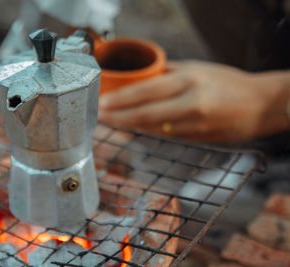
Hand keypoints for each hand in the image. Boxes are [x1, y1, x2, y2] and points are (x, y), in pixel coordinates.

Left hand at [98, 60, 289, 142]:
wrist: (262, 105)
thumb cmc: (229, 83)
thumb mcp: (198, 68)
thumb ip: (168, 72)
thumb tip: (141, 76)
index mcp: (188, 80)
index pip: (144, 91)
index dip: (119, 100)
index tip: (102, 104)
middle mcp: (190, 103)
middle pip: (144, 114)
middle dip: (117, 118)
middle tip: (99, 118)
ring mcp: (194, 124)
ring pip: (152, 128)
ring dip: (129, 127)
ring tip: (112, 124)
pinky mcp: (198, 138)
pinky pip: (166, 136)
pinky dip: (148, 132)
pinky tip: (135, 130)